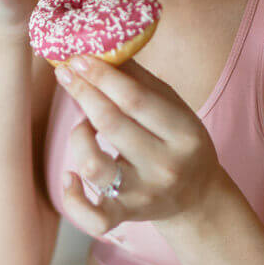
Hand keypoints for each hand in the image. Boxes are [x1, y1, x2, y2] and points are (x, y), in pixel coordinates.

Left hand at [55, 55, 224, 234]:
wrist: (197, 197)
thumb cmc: (178, 142)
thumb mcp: (173, 108)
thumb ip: (140, 81)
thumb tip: (104, 47)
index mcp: (183, 132)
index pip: (136, 99)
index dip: (102, 76)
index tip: (80, 57)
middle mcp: (165, 165)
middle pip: (111, 124)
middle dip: (83, 93)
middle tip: (66, 72)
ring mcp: (144, 195)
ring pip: (95, 166)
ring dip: (78, 137)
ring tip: (82, 126)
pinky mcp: (126, 216)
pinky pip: (92, 217)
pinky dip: (73, 198)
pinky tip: (69, 177)